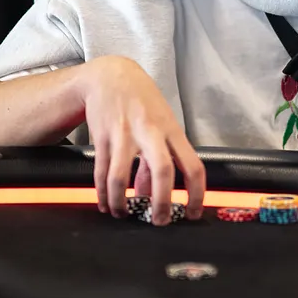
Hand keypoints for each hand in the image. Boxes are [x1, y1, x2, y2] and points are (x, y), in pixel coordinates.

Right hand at [76, 56, 204, 224]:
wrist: (111, 75)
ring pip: (121, 176)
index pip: (192, 165)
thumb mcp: (159, 123)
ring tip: (123, 214)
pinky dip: (102, 193)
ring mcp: (124, 134)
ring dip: (121, 202)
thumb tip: (149, 193)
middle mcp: (150, 132)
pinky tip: (105, 204)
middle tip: (160, 222)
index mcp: (171, 130)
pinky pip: (101, 171)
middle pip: (162, 171)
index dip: (196, 193)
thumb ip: (157, 158)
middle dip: (162, 202)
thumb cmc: (142, 100)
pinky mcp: (102, 137)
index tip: (194, 213)